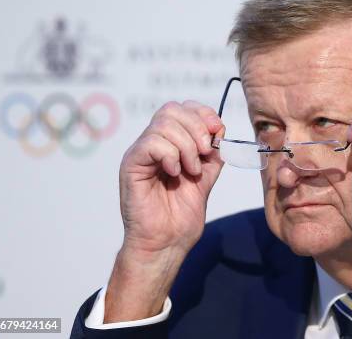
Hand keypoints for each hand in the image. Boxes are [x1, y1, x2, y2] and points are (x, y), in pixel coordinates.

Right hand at [106, 100, 223, 321]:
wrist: (167, 242)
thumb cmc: (181, 216)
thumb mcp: (206, 177)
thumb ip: (213, 153)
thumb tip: (219, 129)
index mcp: (170, 143)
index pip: (182, 108)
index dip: (203, 113)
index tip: (217, 132)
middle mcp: (152, 144)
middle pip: (172, 109)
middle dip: (197, 127)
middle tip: (205, 153)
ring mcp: (140, 153)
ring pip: (163, 124)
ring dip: (186, 146)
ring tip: (191, 170)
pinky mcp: (131, 165)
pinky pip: (151, 143)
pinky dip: (171, 155)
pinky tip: (175, 173)